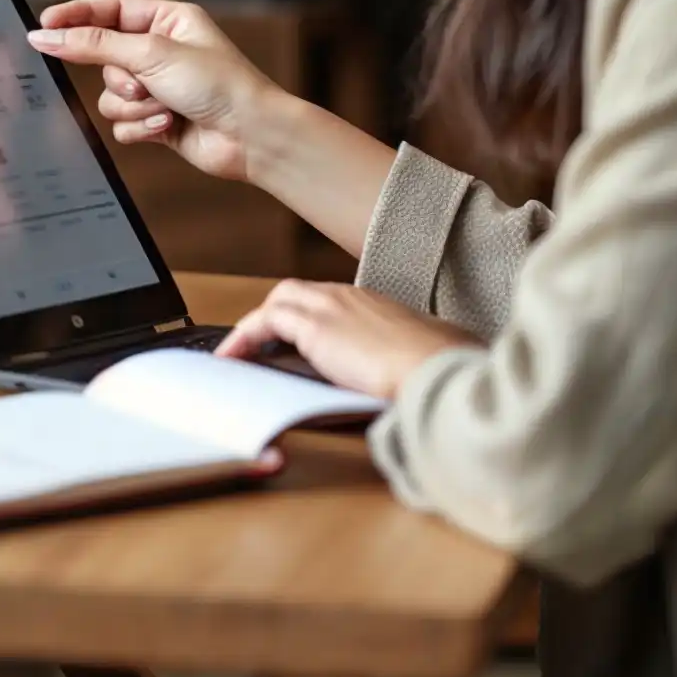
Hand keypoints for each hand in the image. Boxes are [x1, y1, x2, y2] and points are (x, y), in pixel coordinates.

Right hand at [26, 0, 282, 183]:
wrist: (252, 137)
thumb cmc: (219, 84)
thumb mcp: (151, 54)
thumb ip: (93, 44)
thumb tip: (46, 35)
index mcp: (167, 20)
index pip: (109, 10)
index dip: (76, 16)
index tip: (43, 26)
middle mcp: (161, 51)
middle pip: (104, 59)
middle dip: (121, 78)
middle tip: (141, 84)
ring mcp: (159, 87)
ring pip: (110, 96)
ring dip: (134, 106)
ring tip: (165, 108)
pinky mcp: (157, 121)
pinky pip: (122, 124)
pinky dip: (141, 127)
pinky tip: (169, 126)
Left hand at [216, 280, 477, 400]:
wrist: (440, 372)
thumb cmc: (443, 375)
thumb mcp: (427, 362)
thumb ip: (413, 363)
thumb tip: (414, 383)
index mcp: (380, 305)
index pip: (333, 302)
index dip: (312, 318)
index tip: (301, 340)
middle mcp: (353, 296)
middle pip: (300, 293)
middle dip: (278, 315)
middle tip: (261, 346)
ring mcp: (333, 305)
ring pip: (281, 301)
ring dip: (258, 326)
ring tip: (239, 355)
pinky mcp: (315, 326)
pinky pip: (264, 321)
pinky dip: (244, 337)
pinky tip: (233, 359)